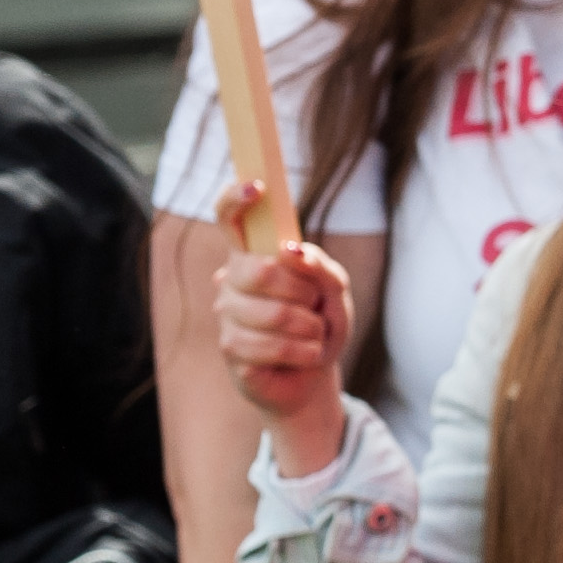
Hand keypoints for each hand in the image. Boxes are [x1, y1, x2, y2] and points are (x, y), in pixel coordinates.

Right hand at [209, 182, 353, 466]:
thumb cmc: (320, 325)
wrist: (314, 374)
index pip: (229, 218)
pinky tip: (306, 355)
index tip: (258, 187)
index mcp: (255, 256)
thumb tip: (290, 250)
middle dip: (303, 291)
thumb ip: (321, 267)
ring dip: (309, 327)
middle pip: (259, 270)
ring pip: (269, 312)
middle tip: (314, 305)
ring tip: (314, 335)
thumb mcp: (335, 292)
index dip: (236, 199)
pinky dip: (302, 352)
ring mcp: (226, 314)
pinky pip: (268, 346)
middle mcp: (232, 280)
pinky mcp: (230, 349)